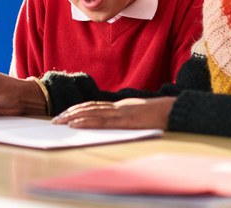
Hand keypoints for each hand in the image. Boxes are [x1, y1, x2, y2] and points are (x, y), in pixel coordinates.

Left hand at [52, 97, 175, 129]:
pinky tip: (75, 124)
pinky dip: (86, 122)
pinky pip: (101, 121)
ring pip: (92, 113)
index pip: (95, 106)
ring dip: (74, 117)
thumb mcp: (141, 114)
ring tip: (60, 122)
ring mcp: (120, 113)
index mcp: (121, 106)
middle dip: (71, 113)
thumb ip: (128, 117)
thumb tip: (118, 122)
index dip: (80, 109)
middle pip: (89, 108)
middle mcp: (118, 107)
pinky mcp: (124, 120)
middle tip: (56, 119)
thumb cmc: (160, 115)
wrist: (174, 110)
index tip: (66, 114)